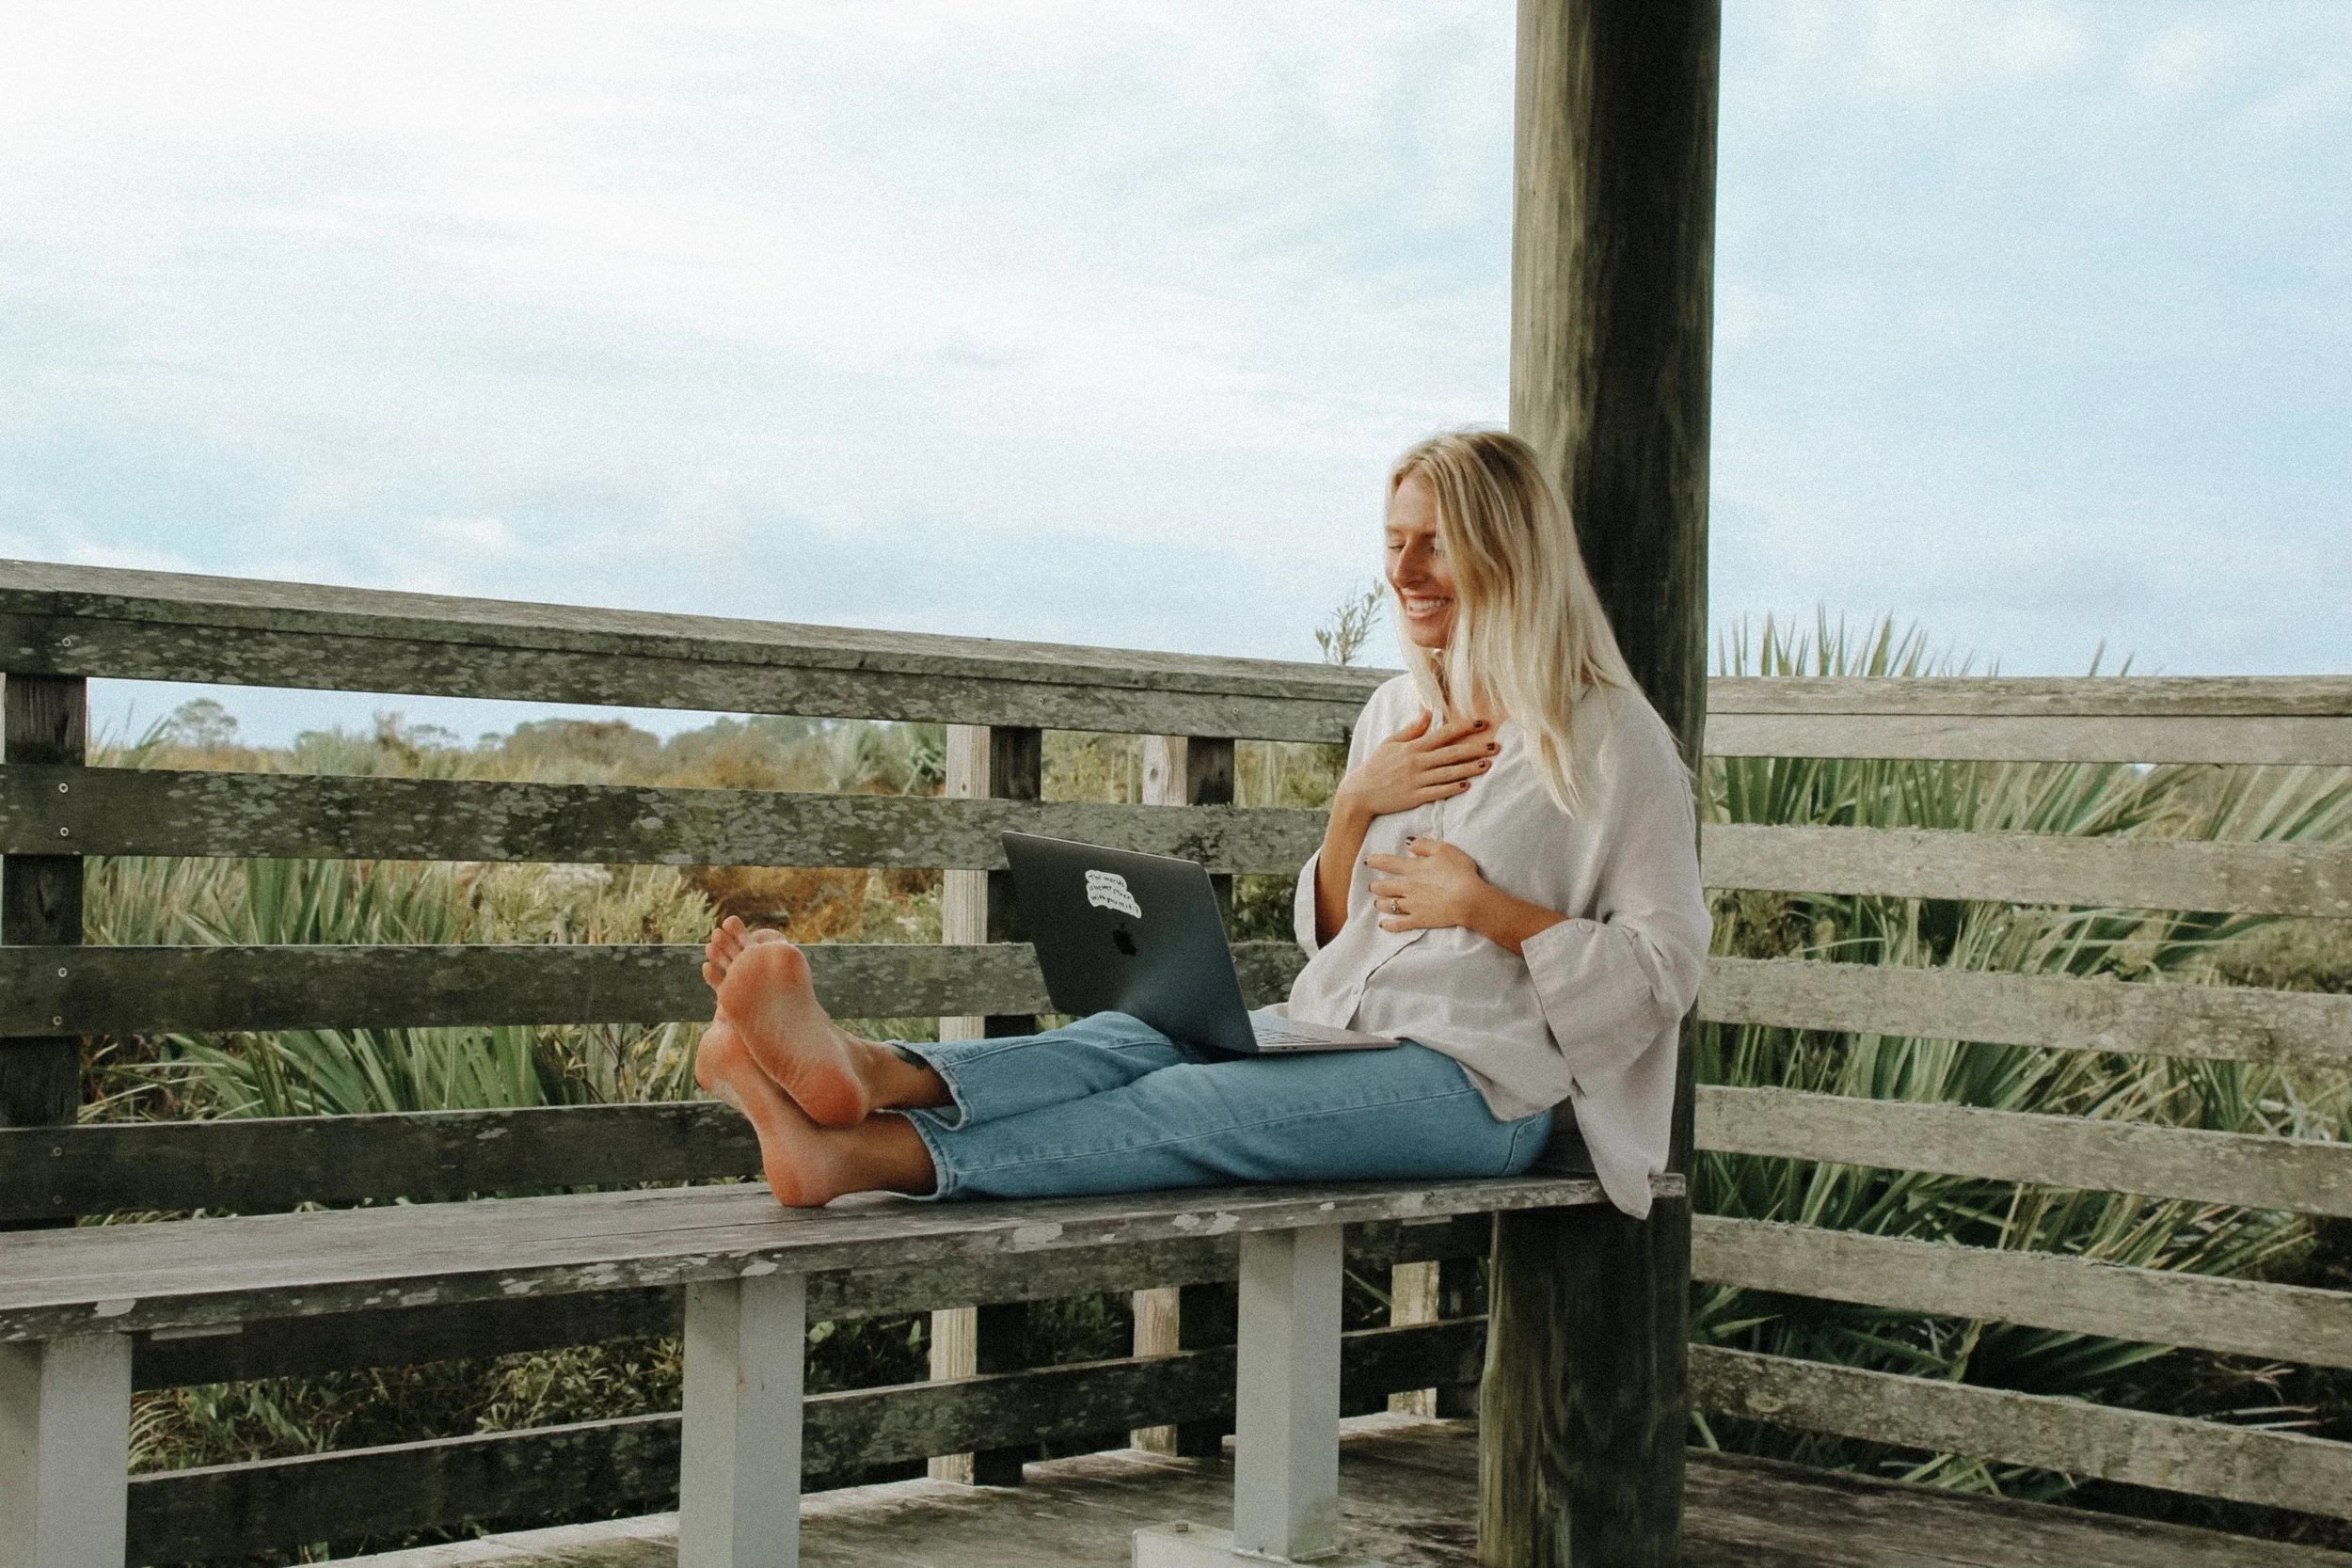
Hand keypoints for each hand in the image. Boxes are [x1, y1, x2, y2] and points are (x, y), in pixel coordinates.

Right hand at [1333, 710, 1497, 823]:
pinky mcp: (1415, 797)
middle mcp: (1417, 762)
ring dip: (1469, 768)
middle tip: (1496, 746)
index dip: (1464, 728)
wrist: (1360, 792)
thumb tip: (1428, 712)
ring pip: (1449, 773)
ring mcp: (1417, 780)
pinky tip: (1467, 785)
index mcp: (1413, 747)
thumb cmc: (1376, 765)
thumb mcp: (1391, 742)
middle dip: (1475, 749)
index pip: (1443, 734)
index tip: (1482, 723)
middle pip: (1452, 753)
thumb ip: (1412, 729)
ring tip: (1488, 764)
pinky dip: (1453, 788)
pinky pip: (1438, 792)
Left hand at [1365, 837, 1491, 933]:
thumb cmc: (1460, 872)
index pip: (1388, 863)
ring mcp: (1412, 905)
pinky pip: (1399, 924)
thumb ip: (1424, 845)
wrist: (1468, 899)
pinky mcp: (1419, 920)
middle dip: (1376, 886)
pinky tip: (1383, 925)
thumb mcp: (1444, 849)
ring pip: (1389, 905)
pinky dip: (1389, 925)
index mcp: (1413, 869)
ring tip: (1376, 903)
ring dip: (1380, 903)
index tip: (1367, 861)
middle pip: (1385, 887)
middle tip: (1372, 886)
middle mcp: (1408, 887)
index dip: (1375, 861)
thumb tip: (1409, 844)